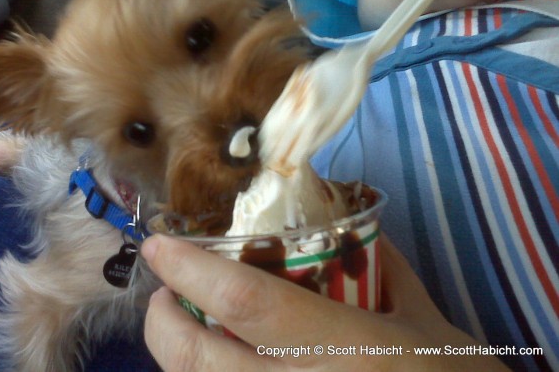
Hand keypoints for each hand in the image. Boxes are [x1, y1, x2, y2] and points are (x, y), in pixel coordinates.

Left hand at [142, 234, 509, 370]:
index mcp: (345, 349)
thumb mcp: (426, 321)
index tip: (160, 245)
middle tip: (163, 295)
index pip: (247, 302)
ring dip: (179, 359)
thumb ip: (382, 269)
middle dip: (162, 324)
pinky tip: (224, 363)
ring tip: (186, 330)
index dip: (193, 271)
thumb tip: (346, 229)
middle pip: (197, 361)